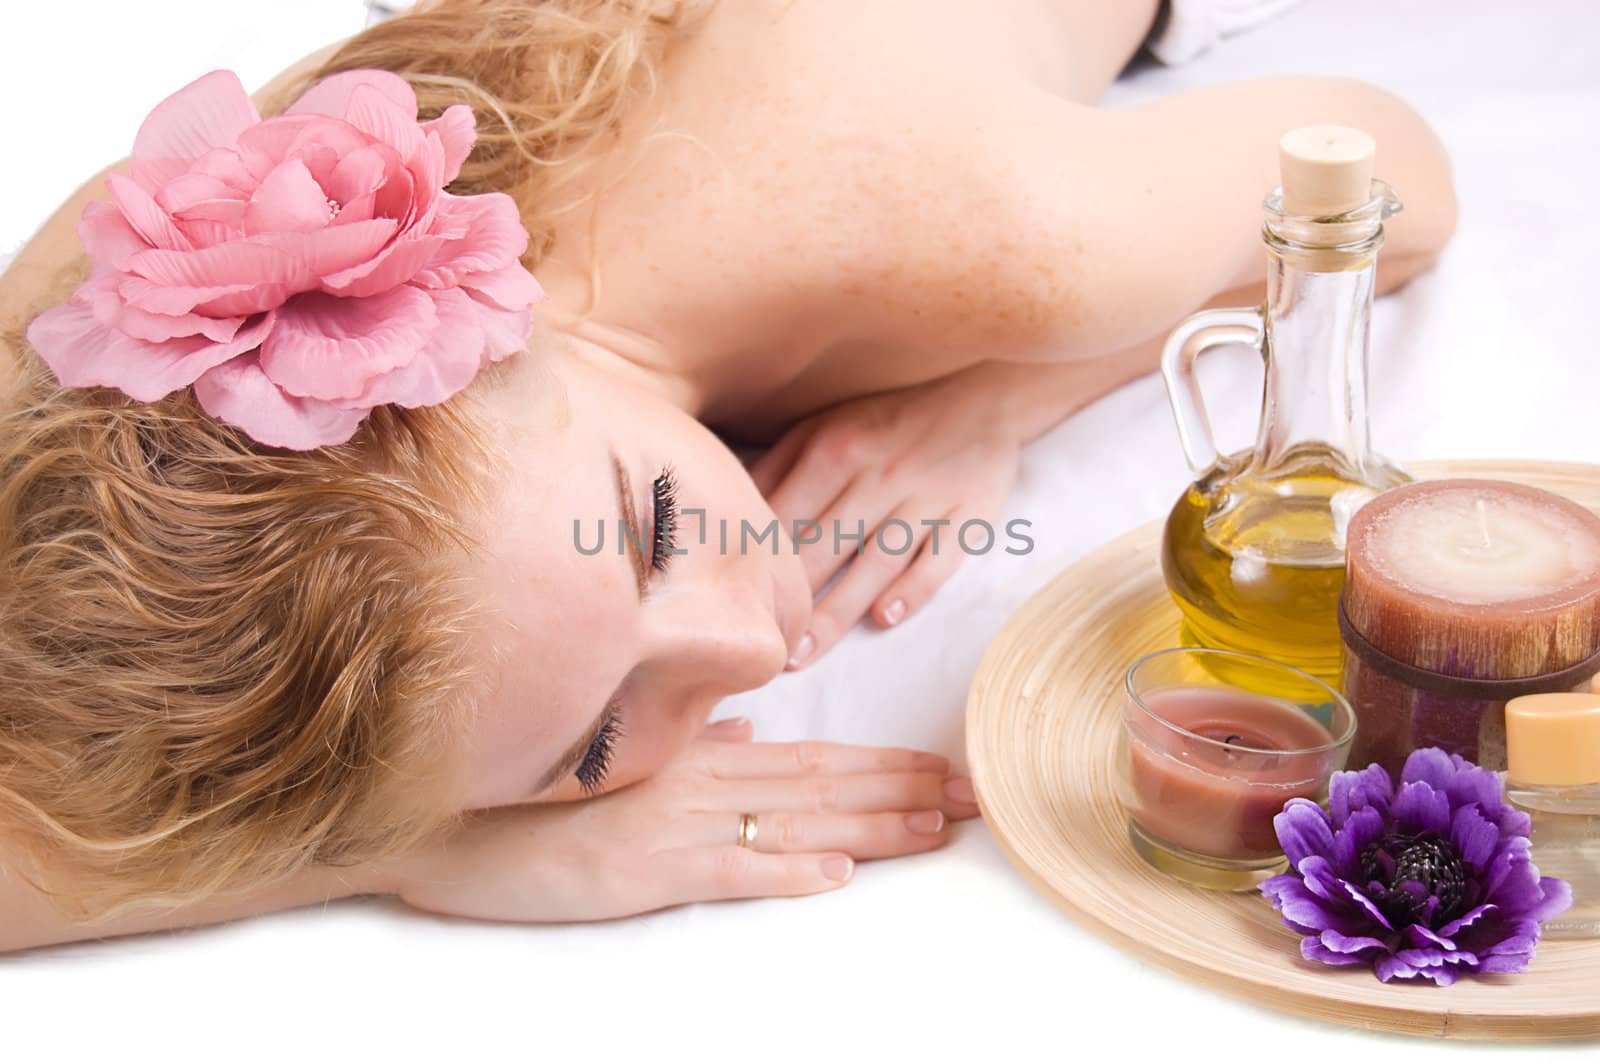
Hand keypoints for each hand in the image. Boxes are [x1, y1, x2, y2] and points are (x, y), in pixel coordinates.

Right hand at [388, 719, 979, 922]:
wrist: (449, 816)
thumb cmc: (539, 787)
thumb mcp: (624, 758)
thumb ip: (693, 744)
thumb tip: (749, 731)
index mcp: (699, 755)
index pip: (812, 757)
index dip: (883, 766)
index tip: (942, 772)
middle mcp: (700, 781)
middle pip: (822, 786)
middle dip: (903, 792)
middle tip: (974, 798)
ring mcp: (675, 823)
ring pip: (794, 822)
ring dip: (870, 828)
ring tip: (935, 830)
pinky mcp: (643, 871)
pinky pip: (724, 869)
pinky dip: (781, 872)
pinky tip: (832, 879)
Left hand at [752, 370, 1022, 667]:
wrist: (984, 393)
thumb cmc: (890, 416)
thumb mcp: (826, 422)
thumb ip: (779, 464)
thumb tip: (732, 507)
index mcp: (834, 449)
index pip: (783, 519)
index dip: (754, 564)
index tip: (730, 604)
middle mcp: (876, 476)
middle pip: (821, 550)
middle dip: (787, 603)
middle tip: (755, 648)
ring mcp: (924, 500)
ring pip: (873, 566)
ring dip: (835, 614)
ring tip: (801, 656)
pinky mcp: (967, 518)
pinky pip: (937, 563)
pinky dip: (911, 592)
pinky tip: (883, 620)